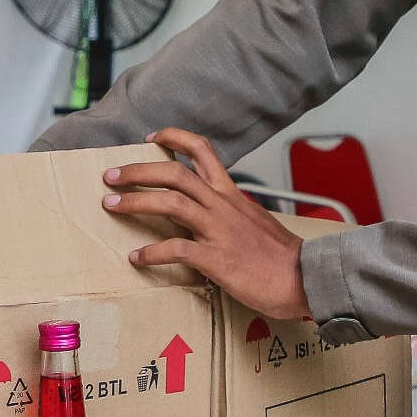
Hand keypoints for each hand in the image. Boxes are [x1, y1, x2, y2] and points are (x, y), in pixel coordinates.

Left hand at [101, 128, 314, 319]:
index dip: (173, 139)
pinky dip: (151, 252)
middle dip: (137, 171)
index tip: (150, 138)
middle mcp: (222, 206)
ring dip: (134, 202)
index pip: (202, 151)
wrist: (306, 278)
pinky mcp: (216, 259)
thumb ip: (229, 212)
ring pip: (170, 203)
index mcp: (231, 194)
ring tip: (111, 205)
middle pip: (174, 173)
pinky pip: (176, 249)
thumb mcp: (254, 221)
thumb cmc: (280, 256)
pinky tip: (137, 258)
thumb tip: (205, 213)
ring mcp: (218, 231)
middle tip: (111, 176)